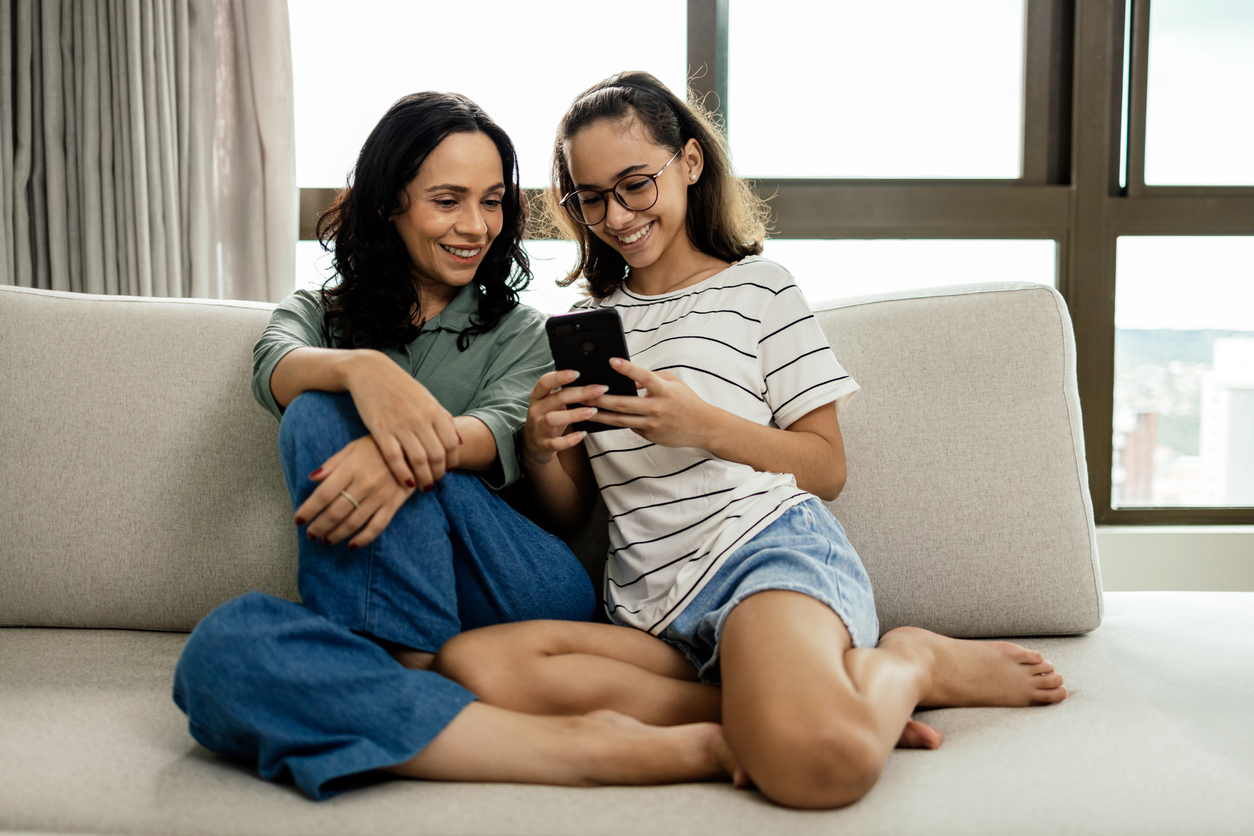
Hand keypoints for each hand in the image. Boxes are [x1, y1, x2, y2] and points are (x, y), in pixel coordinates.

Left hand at [296, 435, 415, 548]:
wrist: (413, 448)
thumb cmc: (378, 447)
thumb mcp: (353, 447)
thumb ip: (332, 464)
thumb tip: (311, 478)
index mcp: (350, 468)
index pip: (323, 494)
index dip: (308, 509)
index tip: (299, 519)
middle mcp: (364, 484)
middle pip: (335, 512)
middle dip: (319, 526)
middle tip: (310, 534)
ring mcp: (379, 496)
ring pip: (353, 522)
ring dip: (336, 534)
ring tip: (325, 540)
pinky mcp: (393, 504)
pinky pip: (377, 526)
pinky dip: (363, 539)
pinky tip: (352, 545)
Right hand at [346, 351, 460, 489]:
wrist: (369, 371)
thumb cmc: (400, 387)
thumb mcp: (427, 398)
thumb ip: (443, 418)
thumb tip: (459, 440)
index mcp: (434, 410)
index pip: (452, 444)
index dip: (452, 461)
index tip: (448, 470)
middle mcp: (420, 419)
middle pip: (437, 455)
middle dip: (438, 473)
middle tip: (434, 481)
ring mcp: (400, 425)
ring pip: (419, 460)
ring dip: (423, 478)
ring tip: (423, 485)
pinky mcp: (380, 430)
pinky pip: (395, 458)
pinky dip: (403, 473)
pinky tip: (406, 482)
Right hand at [522, 369, 606, 465]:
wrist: (533, 444)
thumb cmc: (548, 417)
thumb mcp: (551, 403)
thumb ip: (564, 393)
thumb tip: (590, 381)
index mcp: (538, 396)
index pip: (545, 382)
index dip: (560, 376)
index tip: (578, 373)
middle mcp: (536, 410)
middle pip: (557, 398)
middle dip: (580, 393)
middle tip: (600, 389)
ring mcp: (538, 428)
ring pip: (553, 419)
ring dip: (574, 414)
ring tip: (593, 411)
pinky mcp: (544, 444)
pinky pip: (556, 443)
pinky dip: (570, 439)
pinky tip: (583, 434)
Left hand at [589, 358, 719, 448]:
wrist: (703, 427)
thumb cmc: (686, 401)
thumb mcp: (673, 382)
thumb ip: (651, 378)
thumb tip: (629, 379)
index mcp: (664, 391)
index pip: (644, 377)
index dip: (627, 369)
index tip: (611, 360)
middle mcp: (657, 408)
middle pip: (622, 403)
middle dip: (599, 398)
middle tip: (581, 392)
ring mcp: (652, 425)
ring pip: (619, 420)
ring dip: (599, 414)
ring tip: (582, 408)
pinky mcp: (649, 436)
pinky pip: (628, 427)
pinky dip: (614, 422)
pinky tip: (599, 418)